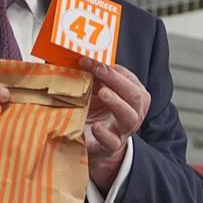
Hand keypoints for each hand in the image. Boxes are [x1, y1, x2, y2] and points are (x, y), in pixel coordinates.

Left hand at [79, 57, 149, 193]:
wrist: (95, 144)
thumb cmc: (95, 113)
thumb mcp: (94, 93)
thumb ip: (87, 76)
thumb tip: (66, 55)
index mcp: (131, 97)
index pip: (131, 79)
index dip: (115, 69)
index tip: (95, 60)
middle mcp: (132, 113)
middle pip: (136, 96)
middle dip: (118, 80)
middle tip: (98, 69)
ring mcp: (123, 130)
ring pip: (130, 117)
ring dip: (117, 102)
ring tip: (102, 93)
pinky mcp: (110, 146)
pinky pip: (113, 142)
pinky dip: (105, 134)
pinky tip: (95, 126)